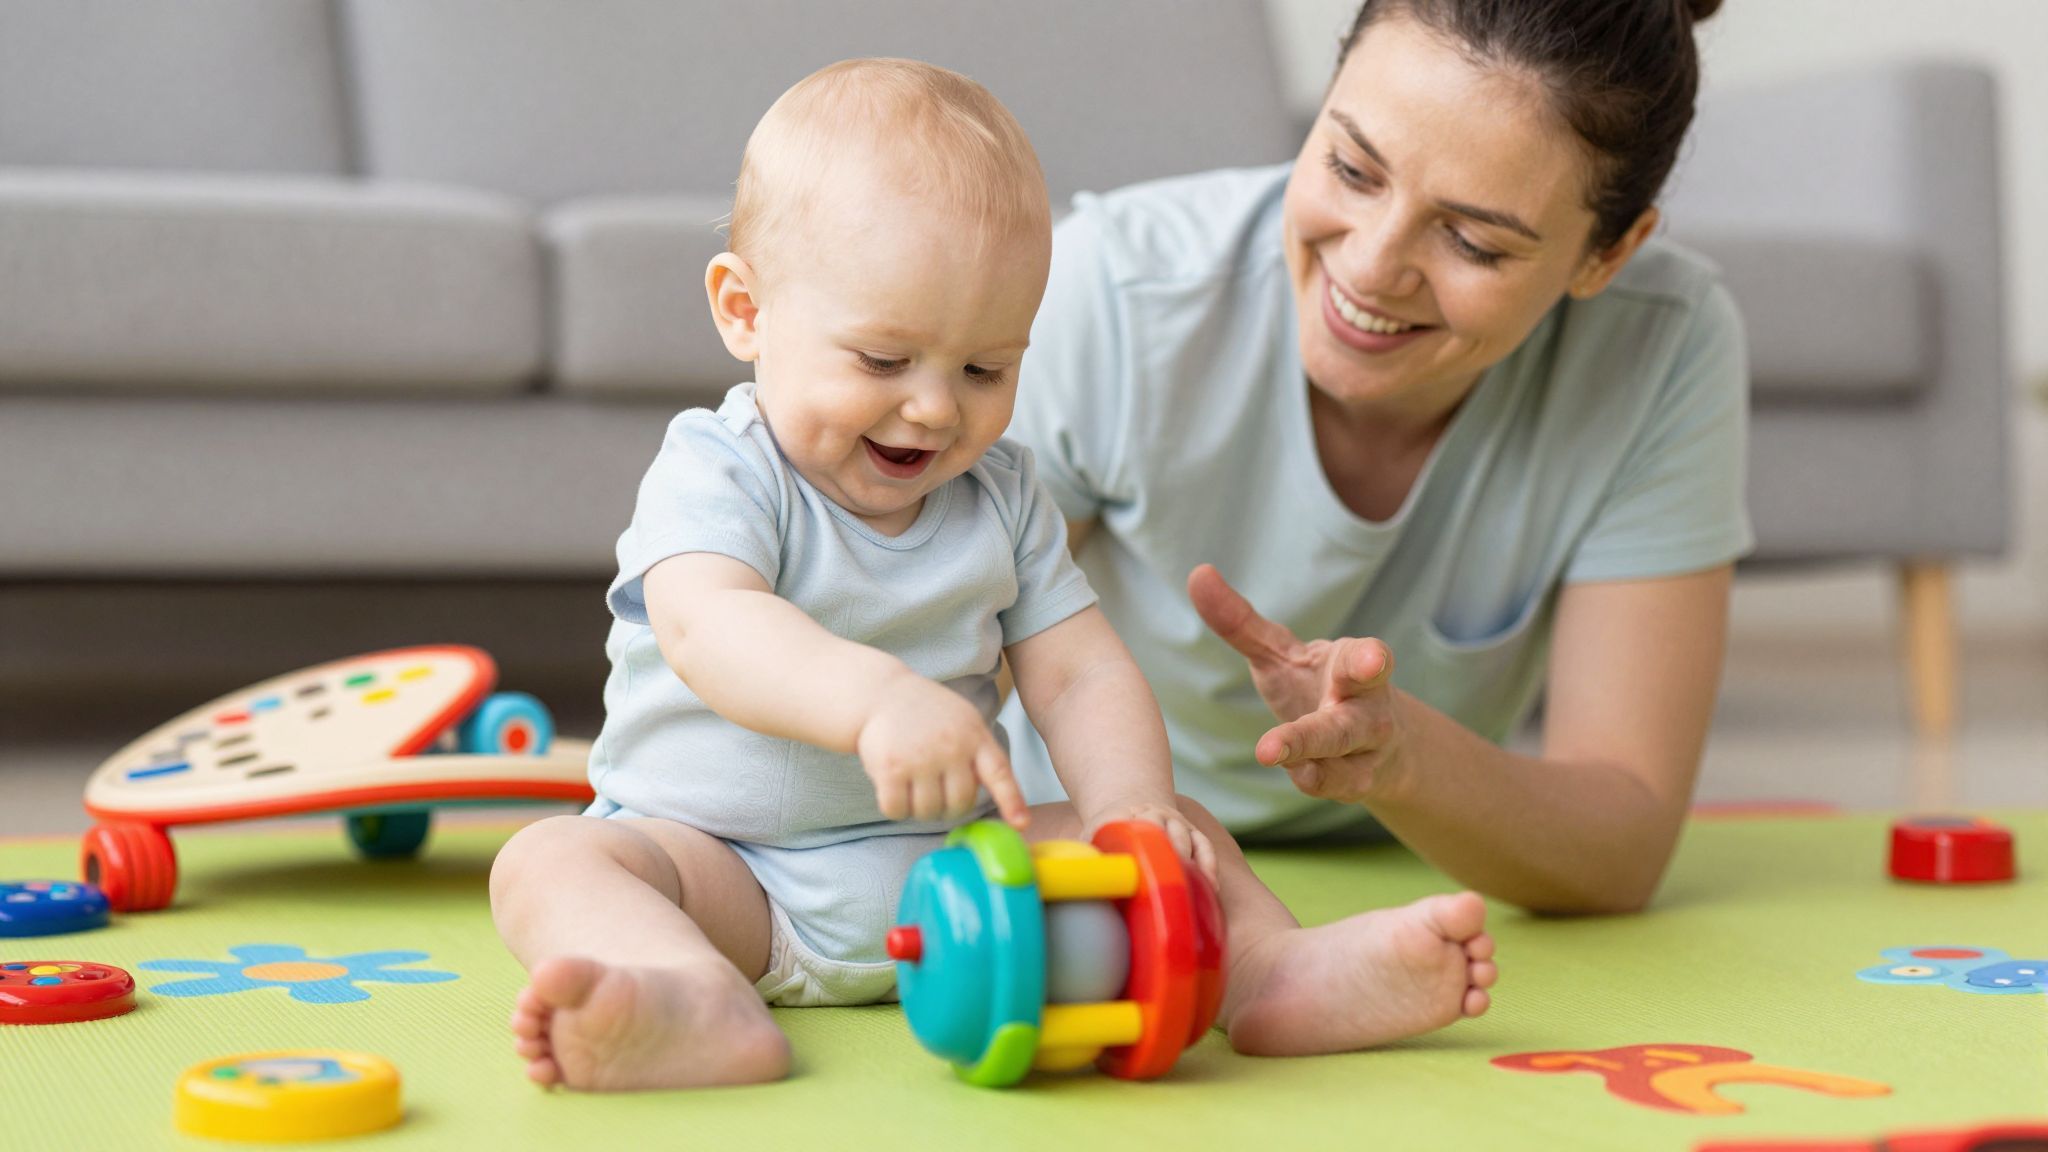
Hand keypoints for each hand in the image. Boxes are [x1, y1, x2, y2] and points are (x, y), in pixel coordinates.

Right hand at [856, 675, 1028, 826]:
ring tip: (912, 784)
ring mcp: (921, 758)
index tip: (1021, 824)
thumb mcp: (963, 721)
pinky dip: (894, 808)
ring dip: (919, 809)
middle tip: (934, 792)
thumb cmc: (926, 713)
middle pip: (959, 804)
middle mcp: (951, 747)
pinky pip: (897, 810)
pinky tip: (892, 788)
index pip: (999, 773)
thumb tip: (1001, 798)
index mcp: (974, 735)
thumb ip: (980, 753)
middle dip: (947, 807)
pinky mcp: (891, 768)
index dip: (1012, 801)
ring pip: (928, 812)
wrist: (880, 694)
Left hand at [1085, 801, 1216, 881]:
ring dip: (1191, 863)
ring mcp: (1176, 823)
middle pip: (1167, 833)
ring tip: (1192, 890)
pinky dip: (1209, 864)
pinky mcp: (1192, 833)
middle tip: (1171, 884)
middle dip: (1171, 855)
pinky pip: (1204, 846)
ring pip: (1188, 839)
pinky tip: (1211, 886)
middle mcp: (1156, 816)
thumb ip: (1090, 854)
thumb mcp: (1093, 836)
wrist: (1131, 806)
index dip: (1143, 844)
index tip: (1145, 864)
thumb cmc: (1108, 831)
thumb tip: (1087, 878)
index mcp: (1129, 816)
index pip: (1138, 828)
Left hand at [1187, 563, 1408, 804]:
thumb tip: (1199, 573)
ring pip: (1341, 758)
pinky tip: (1296, 771)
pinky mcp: (1357, 782)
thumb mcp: (1280, 654)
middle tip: (1282, 733)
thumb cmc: (1318, 686)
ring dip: (1307, 756)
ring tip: (1268, 751)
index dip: (1370, 659)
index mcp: (1354, 666)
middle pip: (1349, 721)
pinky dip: (1314, 777)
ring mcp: (1366, 750)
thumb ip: (1240, 621)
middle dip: (1320, 728)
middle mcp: (1368, 709)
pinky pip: (1333, 783)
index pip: (1368, 660)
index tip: (1372, 658)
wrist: (1377, 745)